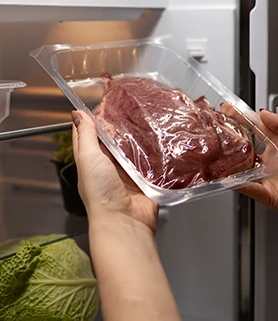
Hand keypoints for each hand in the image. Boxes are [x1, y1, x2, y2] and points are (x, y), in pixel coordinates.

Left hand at [71, 110, 157, 233]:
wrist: (125, 220)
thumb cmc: (101, 191)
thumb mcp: (88, 159)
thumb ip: (86, 136)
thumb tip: (77, 114)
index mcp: (90, 160)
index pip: (86, 134)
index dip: (89, 118)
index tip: (97, 102)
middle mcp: (107, 164)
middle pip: (111, 139)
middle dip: (117, 124)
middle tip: (127, 105)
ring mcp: (126, 170)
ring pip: (130, 146)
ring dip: (135, 135)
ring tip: (143, 115)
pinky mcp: (143, 176)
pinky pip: (147, 158)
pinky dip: (150, 149)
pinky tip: (156, 136)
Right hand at [221, 105, 277, 232]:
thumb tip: (264, 113)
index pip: (256, 128)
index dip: (242, 119)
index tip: (228, 110)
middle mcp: (272, 160)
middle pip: (245, 148)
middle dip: (229, 139)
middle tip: (215, 129)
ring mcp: (268, 177)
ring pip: (242, 169)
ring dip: (229, 162)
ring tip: (217, 152)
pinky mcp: (269, 194)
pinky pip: (250, 188)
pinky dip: (238, 184)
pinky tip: (227, 178)